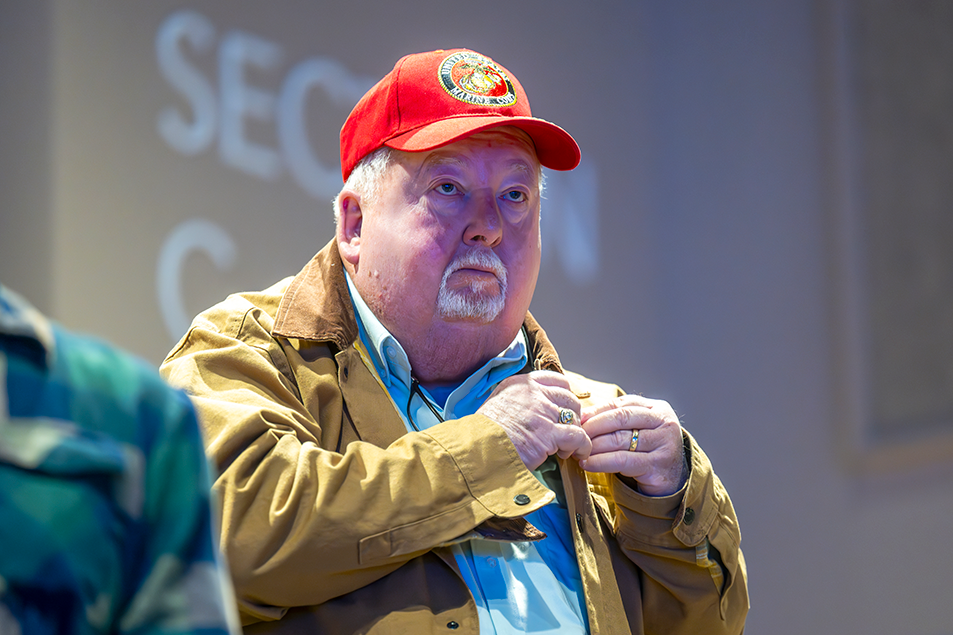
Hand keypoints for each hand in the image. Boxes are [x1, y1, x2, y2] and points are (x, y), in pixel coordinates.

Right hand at [477, 371, 591, 470]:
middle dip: (572, 415)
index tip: (564, 410)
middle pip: (570, 398)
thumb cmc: (483, 435)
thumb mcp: (498, 404)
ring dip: (574, 434)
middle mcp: (533, 394)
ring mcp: (542, 413)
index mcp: (520, 384)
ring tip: (564, 448)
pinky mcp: (548, 435)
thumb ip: (518, 400)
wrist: (475, 452)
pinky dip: (582, 446)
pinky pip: (578, 436)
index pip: (556, 379)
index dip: (565, 395)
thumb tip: (537, 407)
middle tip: (565, 432)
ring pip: (575, 417)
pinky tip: (575, 454)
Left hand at [578, 395, 686, 495]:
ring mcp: (664, 444)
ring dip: (594, 446)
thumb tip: (581, 414)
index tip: (577, 419)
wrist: (669, 480)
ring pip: (620, 440)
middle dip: (594, 426)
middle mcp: (664, 422)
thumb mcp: (636, 429)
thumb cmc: (645, 451)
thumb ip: (615, 419)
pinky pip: (623, 461)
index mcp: (657, 408)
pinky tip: (587, 464)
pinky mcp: (658, 465)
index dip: (596, 411)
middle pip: (621, 418)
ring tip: (578, 451)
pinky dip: (601, 462)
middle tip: (576, 435)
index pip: (621, 404)